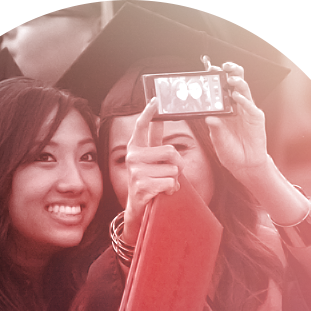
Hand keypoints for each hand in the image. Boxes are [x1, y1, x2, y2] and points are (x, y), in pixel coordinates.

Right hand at [123, 98, 183, 244]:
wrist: (139, 210)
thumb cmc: (150, 184)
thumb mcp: (153, 163)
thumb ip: (156, 144)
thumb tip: (160, 120)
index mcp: (135, 149)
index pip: (141, 126)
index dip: (149, 112)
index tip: (156, 100)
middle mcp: (133, 157)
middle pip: (171, 152)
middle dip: (178, 165)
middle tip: (171, 174)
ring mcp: (136, 172)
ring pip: (173, 170)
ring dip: (174, 181)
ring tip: (162, 186)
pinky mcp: (141, 186)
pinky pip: (170, 183)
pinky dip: (172, 190)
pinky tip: (162, 193)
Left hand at [205, 62, 270, 185]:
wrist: (244, 165)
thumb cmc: (230, 152)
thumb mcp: (218, 140)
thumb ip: (215, 128)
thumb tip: (209, 117)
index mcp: (225, 111)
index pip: (221, 91)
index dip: (217, 80)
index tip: (209, 71)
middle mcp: (236, 108)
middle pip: (235, 85)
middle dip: (230, 74)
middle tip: (222, 67)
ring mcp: (247, 112)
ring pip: (244, 91)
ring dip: (238, 83)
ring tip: (230, 79)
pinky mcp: (256, 118)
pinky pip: (250, 107)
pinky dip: (244, 100)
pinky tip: (237, 97)